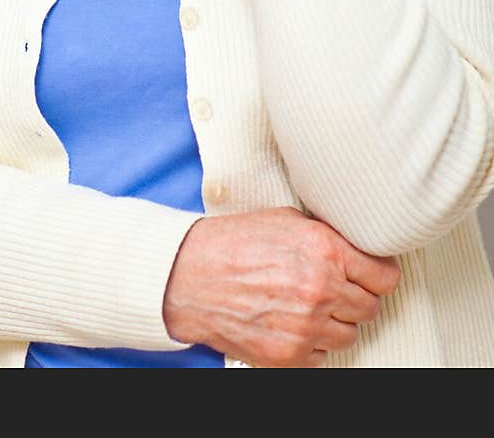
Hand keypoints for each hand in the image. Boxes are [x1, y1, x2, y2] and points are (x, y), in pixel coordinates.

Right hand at [162, 206, 400, 367]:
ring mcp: (306, 325)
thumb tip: (357, 249)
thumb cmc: (234, 241)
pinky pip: (322, 355)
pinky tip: (293, 321)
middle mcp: (321, 289)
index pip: (384, 276)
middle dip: (357, 297)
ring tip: (310, 305)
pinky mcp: (289, 353)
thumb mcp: (285, 220)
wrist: (191, 274)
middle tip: (336, 288)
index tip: (373, 275)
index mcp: (325, 250)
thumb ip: (325, 236)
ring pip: (350, 335)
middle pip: (370, 307)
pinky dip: (313, 342)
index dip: (379, 274)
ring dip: (336, 322)